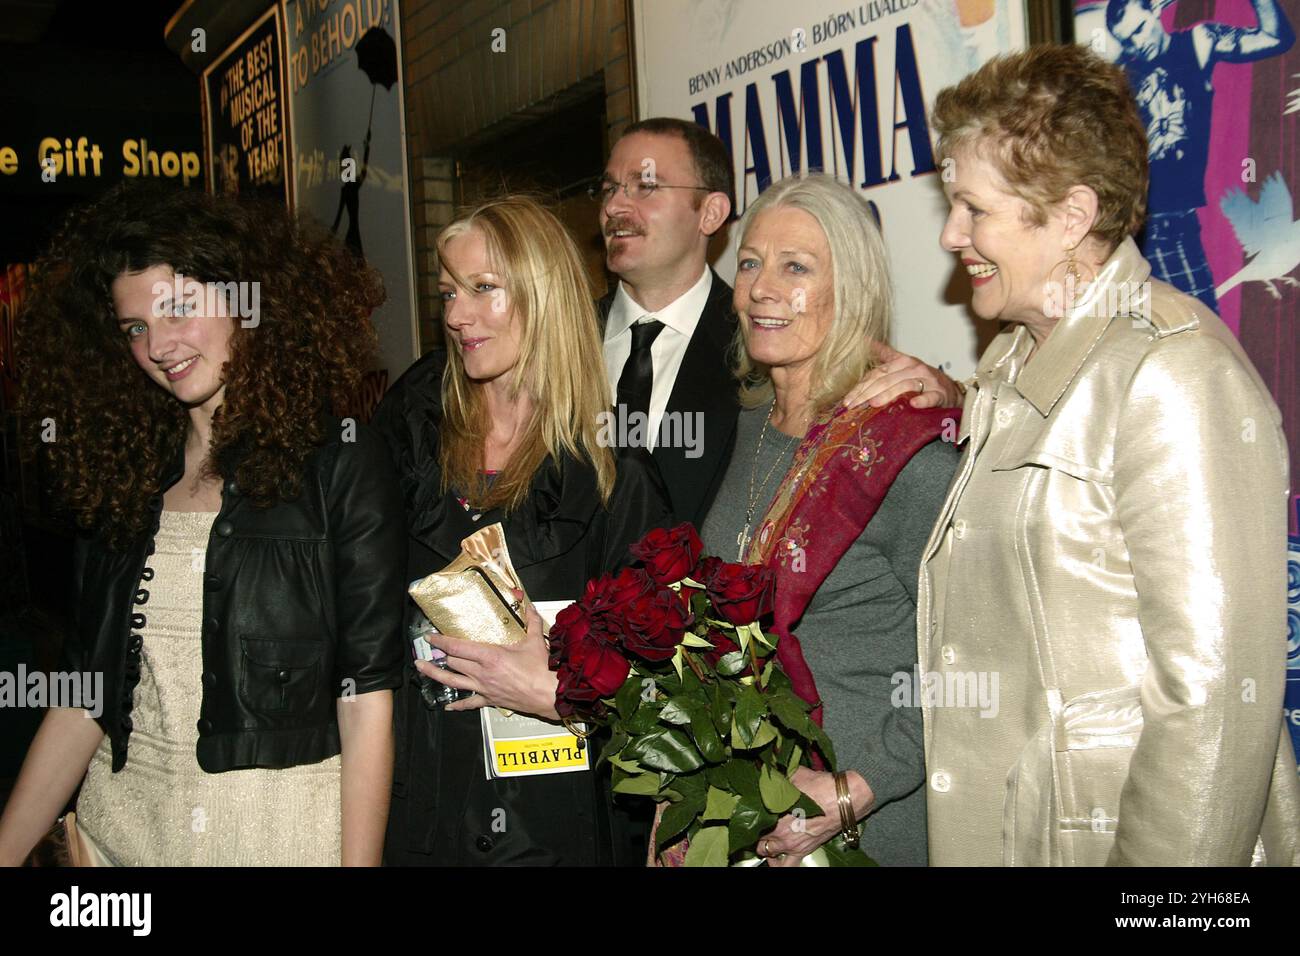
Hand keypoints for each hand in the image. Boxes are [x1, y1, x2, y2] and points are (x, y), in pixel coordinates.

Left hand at [415, 603, 560, 719]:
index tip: (430, 635)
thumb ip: (532, 621)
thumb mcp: (535, 641)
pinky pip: (469, 703)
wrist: (548, 694)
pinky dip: (457, 705)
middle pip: (453, 662)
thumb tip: (529, 606)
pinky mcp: (489, 700)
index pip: (458, 647)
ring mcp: (483, 688)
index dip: (441, 640)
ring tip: (421, 669)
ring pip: (453, 682)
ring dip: (435, 674)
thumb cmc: (541, 669)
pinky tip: (447, 706)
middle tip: (430, 649)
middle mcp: (482, 673)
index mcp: (490, 656)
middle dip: (440, 654)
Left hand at [757, 767, 872, 866]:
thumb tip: (769, 773)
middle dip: (755, 833)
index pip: (751, 820)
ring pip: (768, 854)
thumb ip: (779, 778)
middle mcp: (780, 833)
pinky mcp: (803, 851)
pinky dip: (778, 865)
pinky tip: (776, 858)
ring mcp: (791, 845)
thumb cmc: (820, 786)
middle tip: (757, 825)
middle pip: (757, 839)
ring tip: (766, 841)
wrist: (843, 800)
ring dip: (765, 848)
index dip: (750, 815)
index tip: (750, 810)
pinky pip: (786, 866)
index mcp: (773, 814)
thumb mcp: (794, 775)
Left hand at [843, 343, 958, 408]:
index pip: (877, 373)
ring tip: (874, 404)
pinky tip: (913, 404)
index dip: (860, 386)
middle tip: (854, 405)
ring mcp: (927, 381)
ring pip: (904, 386)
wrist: (951, 390)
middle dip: (867, 393)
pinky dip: (922, 400)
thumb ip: (885, 355)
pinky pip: (930, 396)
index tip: (847, 400)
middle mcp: (914, 368)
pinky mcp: (940, 394)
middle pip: (886, 380)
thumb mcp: (904, 364)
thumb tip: (866, 340)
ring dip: (888, 395)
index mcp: (903, 362)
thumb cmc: (923, 378)